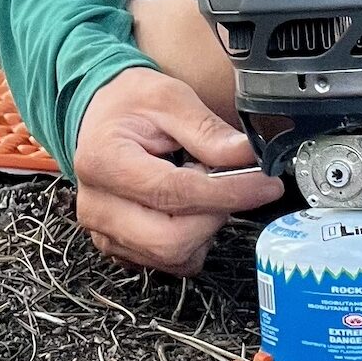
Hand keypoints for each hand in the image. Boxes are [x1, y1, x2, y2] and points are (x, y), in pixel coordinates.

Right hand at [72, 67, 284, 274]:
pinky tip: (189, 208)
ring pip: (173, 257)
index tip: (265, 184)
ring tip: (203, 190)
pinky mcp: (117, 247)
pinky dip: (193, 241)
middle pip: (171, 240)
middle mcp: (97, 205)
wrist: (96, 116)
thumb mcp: (169, 98)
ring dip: (205, 229)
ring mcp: (104, 231)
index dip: (227, 192)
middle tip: (231, 184)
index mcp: (104, 162)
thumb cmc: (128, 104)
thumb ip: (207, 130)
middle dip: (216, 215)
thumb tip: (247, 156)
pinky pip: (169, 262)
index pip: (174, 193)